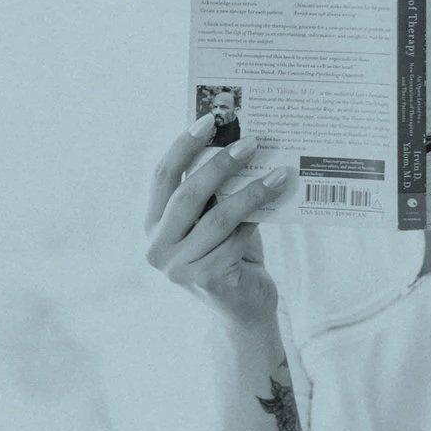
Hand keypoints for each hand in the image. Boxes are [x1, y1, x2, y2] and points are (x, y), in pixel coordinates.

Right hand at [144, 115, 292, 333]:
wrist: (243, 309)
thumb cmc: (230, 255)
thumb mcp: (213, 221)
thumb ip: (213, 193)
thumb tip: (235, 142)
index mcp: (152, 224)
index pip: (163, 176)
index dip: (183, 145)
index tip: (209, 120)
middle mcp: (157, 246)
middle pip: (188, 194)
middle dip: (221, 164)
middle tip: (251, 142)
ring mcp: (178, 267)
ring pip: (218, 217)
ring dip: (252, 191)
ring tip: (279, 173)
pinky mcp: (206, 280)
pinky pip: (236, 240)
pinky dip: (258, 219)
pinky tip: (277, 202)